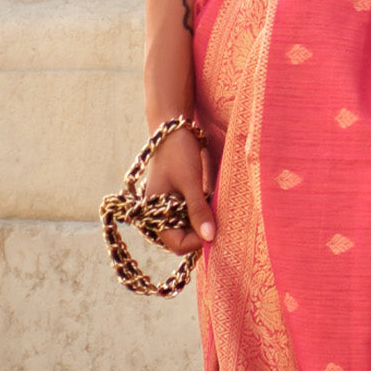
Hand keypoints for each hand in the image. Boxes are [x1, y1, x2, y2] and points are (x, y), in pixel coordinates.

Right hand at [143, 125, 215, 254]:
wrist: (173, 127)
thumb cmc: (178, 153)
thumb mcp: (191, 182)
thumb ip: (198, 210)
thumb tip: (210, 238)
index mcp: (153, 213)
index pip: (177, 244)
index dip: (196, 241)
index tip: (214, 228)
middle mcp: (157, 213)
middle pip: (182, 238)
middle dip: (200, 231)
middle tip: (216, 215)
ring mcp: (165, 206)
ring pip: (187, 226)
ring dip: (201, 220)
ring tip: (211, 204)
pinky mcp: (174, 197)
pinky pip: (188, 213)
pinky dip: (200, 210)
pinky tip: (208, 198)